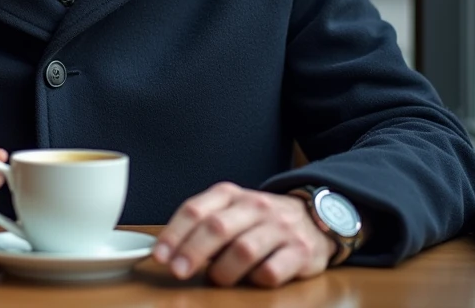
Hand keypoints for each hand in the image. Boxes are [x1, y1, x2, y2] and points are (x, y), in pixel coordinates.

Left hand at [152, 182, 334, 287]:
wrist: (314, 218)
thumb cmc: (260, 220)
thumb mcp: (230, 212)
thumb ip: (203, 226)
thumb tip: (170, 253)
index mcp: (230, 195)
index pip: (196, 210)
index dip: (174, 234)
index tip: (161, 256)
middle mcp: (254, 207)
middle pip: (217, 228)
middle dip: (193, 252)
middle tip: (179, 271)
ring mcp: (279, 228)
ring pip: (244, 250)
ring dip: (224, 271)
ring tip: (218, 279)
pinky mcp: (300, 251)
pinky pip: (272, 270)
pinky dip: (257, 279)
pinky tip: (253, 278)